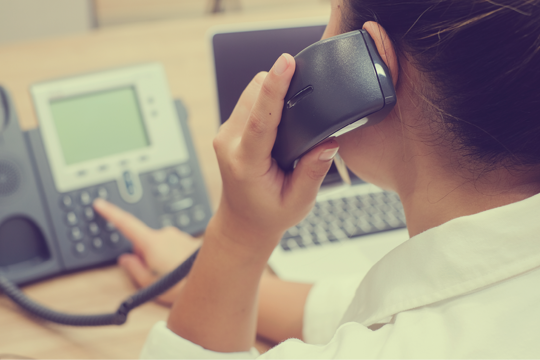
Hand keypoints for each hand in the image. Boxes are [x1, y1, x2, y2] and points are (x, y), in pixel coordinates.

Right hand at [93, 198, 200, 304]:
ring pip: (160, 244)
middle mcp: (166, 234)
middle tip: (154, 274)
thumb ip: (134, 268)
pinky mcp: (189, 240)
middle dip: (145, 254)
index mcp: (151, 242)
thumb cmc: (182, 287)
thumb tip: (126, 259)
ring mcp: (179, 236)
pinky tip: (181, 269)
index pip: (126, 223)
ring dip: (161, 256)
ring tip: (172, 275)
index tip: (100, 204)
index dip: (111, 213)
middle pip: (144, 240)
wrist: (212, 283)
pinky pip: (174, 246)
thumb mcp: (149, 284)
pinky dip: (174, 256)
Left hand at [212, 53, 338, 252]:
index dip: (275, 87)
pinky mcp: (228, 129)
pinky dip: (265, 100)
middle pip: (254, 94)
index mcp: (246, 163)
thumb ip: (313, 172)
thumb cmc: (268, 214)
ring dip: (271, 92)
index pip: (260, 118)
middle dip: (278, 85)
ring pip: (249, 93)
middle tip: (304, 93)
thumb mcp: (298, 202)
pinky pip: (247, 101)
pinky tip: (279, 116)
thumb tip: (329, 142)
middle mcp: (229, 143)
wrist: (243, 222)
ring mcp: (225, 134)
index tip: (286, 63)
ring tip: (292, 110)